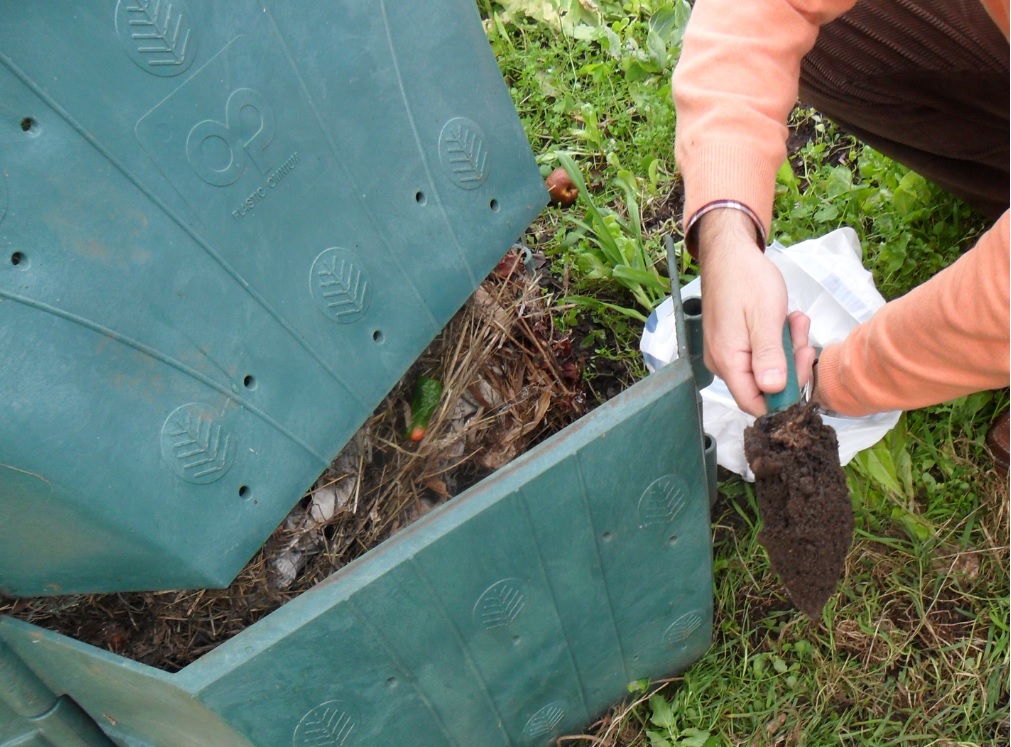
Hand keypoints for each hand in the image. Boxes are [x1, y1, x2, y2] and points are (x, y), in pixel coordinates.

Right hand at [697, 209, 815, 416]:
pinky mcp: (731, 343)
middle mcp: (722, 363)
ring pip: (764, 368)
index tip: (802, 364)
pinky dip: (776, 339)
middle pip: (762, 386)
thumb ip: (769, 356)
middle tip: (803, 335)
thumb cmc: (746, 279)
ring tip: (795, 319)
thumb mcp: (765, 316)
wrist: (728, 253)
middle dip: (790, 364)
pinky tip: (785, 318)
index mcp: (728, 361)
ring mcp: (725, 353)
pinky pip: (757, 353)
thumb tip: (774, 391)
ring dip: (786, 347)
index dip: (783, 396)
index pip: (754, 404)